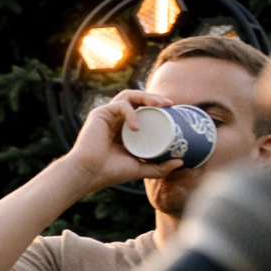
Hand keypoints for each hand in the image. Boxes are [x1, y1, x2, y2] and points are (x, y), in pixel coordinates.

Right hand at [60, 90, 180, 193]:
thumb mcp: (140, 168)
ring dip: (146, 96)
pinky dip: (130, 113)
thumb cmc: (110, 172)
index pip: (141, 109)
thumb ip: (159, 167)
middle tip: (171, 104)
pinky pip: (119, 106)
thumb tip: (181, 163)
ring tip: (161, 104)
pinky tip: (136, 126)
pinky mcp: (99, 114)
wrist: (88, 174)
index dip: (157, 106)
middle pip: (137, 99)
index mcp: (122, 128)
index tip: (173, 110)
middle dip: (155, 98)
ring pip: (128, 95)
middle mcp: (114, 118)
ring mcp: (106, 115)